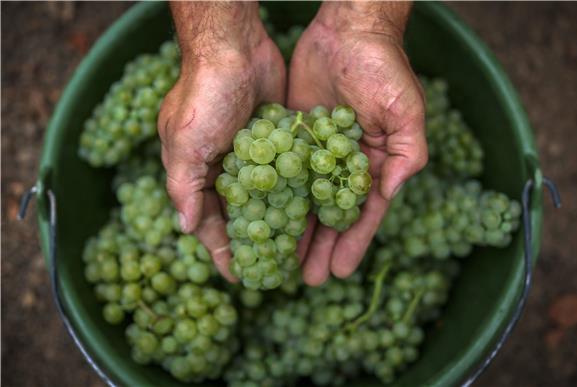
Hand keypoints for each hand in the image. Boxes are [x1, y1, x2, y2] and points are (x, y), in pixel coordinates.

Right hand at [159, 2, 285, 280]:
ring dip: (281, 224)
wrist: (236, 47)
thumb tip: (184, 228)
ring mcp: (254, 156)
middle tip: (277, 270)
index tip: (241, 276)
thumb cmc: (204, 95)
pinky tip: (314, 215)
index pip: (211, 223)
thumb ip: (183, 187)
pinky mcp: (279, 142)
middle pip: (243, 216)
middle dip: (258, 242)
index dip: (224, 250)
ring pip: (269, 200)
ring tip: (300, 252)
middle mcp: (226, 168)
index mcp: (198, 173)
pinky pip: (288, 176)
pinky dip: (297, 195)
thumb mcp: (186, 143)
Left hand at [288, 2, 427, 284]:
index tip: (339, 271)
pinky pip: (283, 173)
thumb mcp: (405, 111)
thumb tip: (389, 193)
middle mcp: (344, 164)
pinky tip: (264, 217)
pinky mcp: (292, 137)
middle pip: (331, 214)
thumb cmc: (383, 69)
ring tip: (282, 260)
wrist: (347, 31)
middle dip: (321, 247)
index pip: (363, 212)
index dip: (352, 243)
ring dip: (296, 230)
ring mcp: (316, 153)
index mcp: (374, 164)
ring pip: (304, 200)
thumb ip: (406, 153)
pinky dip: (275, 196)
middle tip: (307, 279)